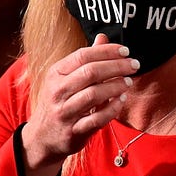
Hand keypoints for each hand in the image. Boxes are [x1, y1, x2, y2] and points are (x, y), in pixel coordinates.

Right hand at [22, 33, 136, 168]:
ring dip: (116, 86)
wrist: (41, 137)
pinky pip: (97, 119)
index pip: (83, 55)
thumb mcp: (64, 78)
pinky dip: (112, 109)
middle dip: (116, 66)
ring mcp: (65, 112)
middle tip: (134, 65)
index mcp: (56, 73)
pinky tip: (121, 100)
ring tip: (129, 82)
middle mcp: (58, 91)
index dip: (107, 51)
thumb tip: (103, 38)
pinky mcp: (73, 131)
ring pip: (94, 94)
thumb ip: (85, 59)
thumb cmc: (58, 102)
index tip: (126, 51)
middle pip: (91, 72)